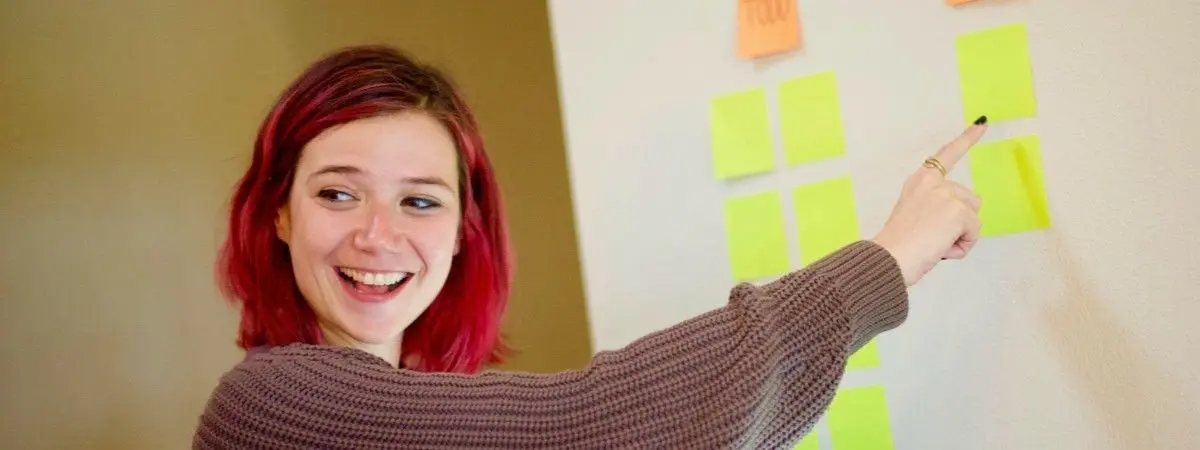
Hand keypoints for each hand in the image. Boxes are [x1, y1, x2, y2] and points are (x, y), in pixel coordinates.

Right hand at [871, 118, 987, 285]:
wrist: (890, 258)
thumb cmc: (897, 247)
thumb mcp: (914, 216)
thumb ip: (935, 209)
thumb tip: (960, 223)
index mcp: (919, 182)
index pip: (946, 155)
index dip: (966, 139)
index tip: (982, 122)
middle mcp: (933, 182)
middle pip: (969, 200)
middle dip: (959, 222)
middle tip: (930, 237)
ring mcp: (946, 194)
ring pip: (974, 217)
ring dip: (961, 235)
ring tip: (935, 244)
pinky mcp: (958, 211)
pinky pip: (974, 233)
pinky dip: (961, 246)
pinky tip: (940, 248)